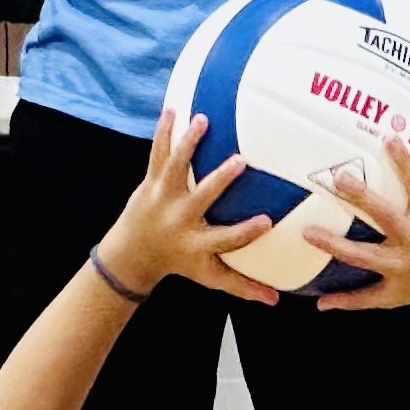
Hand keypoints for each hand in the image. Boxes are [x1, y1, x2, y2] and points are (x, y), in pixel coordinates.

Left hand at [95, 112, 277, 304]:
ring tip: (203, 120)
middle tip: (241, 162)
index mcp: (198, 243)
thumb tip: (275, 300)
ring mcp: (164, 197)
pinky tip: (172, 108)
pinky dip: (163, 131)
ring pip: (176, 167)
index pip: (226, 239)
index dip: (246, 231)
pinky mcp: (151, 182)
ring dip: (189, 143)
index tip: (268, 220)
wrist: (133, 253)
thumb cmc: (179, 262)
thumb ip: (243, 285)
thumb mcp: (210, 276)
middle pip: (202, 198)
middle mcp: (181, 219)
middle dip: (220, 180)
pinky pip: (157, 153)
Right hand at [299, 132, 409, 312]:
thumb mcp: (390, 298)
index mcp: (395, 264)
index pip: (357, 255)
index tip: (306, 232)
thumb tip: (319, 305)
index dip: (331, 245)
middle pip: (385, 217)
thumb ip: (354, 300)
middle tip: (340, 176)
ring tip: (389, 140)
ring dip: (404, 164)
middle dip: (362, 197)